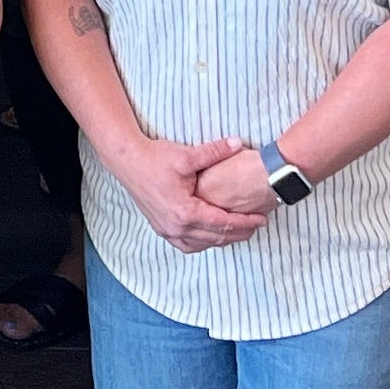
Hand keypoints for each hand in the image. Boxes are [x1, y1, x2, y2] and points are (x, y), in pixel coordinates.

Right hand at [119, 136, 267, 255]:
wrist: (127, 161)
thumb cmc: (155, 158)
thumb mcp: (186, 155)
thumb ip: (215, 151)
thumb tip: (239, 144)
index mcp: (185, 212)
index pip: (223, 222)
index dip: (245, 221)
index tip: (262, 218)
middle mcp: (176, 227)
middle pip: (215, 237)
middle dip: (239, 233)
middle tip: (257, 226)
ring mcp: (167, 230)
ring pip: (202, 244)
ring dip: (222, 239)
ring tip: (240, 231)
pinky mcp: (162, 228)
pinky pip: (187, 244)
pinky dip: (203, 243)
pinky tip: (212, 236)